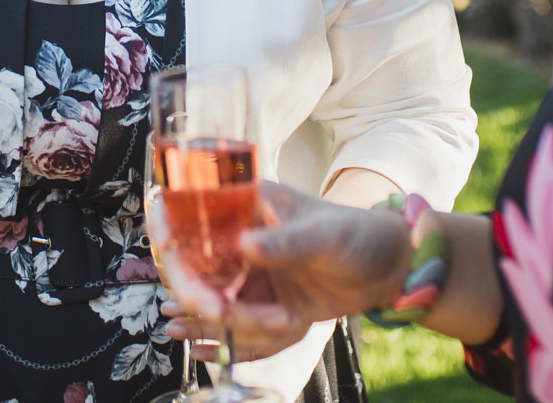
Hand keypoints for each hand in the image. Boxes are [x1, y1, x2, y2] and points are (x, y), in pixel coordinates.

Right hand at [151, 182, 408, 357]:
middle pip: (200, 264)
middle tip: (203, 311)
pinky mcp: (265, 299)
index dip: (172, 227)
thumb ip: (286, 242)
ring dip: (204, 317)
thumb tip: (245, 246)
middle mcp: (244, 237)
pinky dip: (223, 335)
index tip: (165, 246)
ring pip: (216, 295)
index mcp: (250, 205)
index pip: (197, 212)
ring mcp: (252, 270)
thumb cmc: (358, 234)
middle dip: (196, 290)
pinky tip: (203, 348)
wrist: (387, 266)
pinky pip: (237, 319)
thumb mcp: (324, 235)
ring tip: (178, 331)